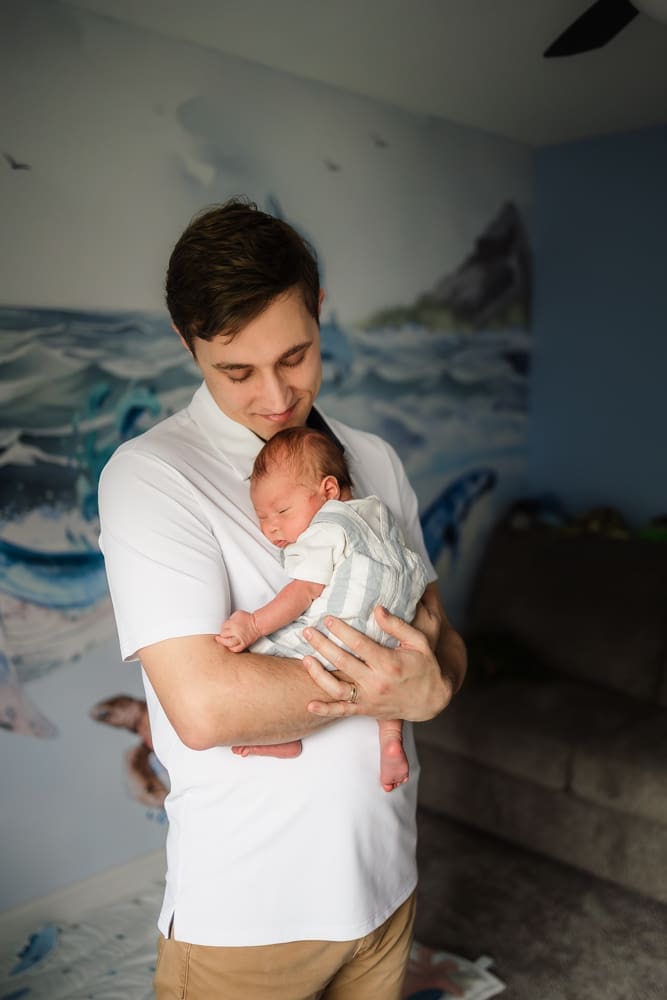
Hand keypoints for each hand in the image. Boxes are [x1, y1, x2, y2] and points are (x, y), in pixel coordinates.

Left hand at [216, 610, 260, 652]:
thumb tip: (225, 625)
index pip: (222, 627)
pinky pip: (235, 649)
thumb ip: (229, 619)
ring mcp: (240, 639)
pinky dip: (231, 648)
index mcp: (233, 623)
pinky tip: (229, 646)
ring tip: (222, 642)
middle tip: (219, 636)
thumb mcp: (237, 614)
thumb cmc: (248, 618)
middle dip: (221, 636)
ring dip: (224, 643)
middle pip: (223, 636)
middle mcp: (236, 632)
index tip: (223, 629)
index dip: (222, 628)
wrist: (257, 624)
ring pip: (228, 644)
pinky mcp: (244, 644)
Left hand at [302, 604, 452, 721]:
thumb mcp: (418, 642)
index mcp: (389, 663)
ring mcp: (369, 698)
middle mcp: (377, 682)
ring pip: (336, 688)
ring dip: (318, 674)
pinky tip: (310, 704)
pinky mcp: (366, 710)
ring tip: (304, 658)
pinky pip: (342, 712)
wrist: (432, 700)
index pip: (358, 644)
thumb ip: (397, 625)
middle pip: (342, 661)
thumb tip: (376, 608)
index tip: (327, 619)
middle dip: (322, 645)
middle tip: (307, 631)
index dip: (341, 630)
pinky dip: (325, 710)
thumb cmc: (425, 666)